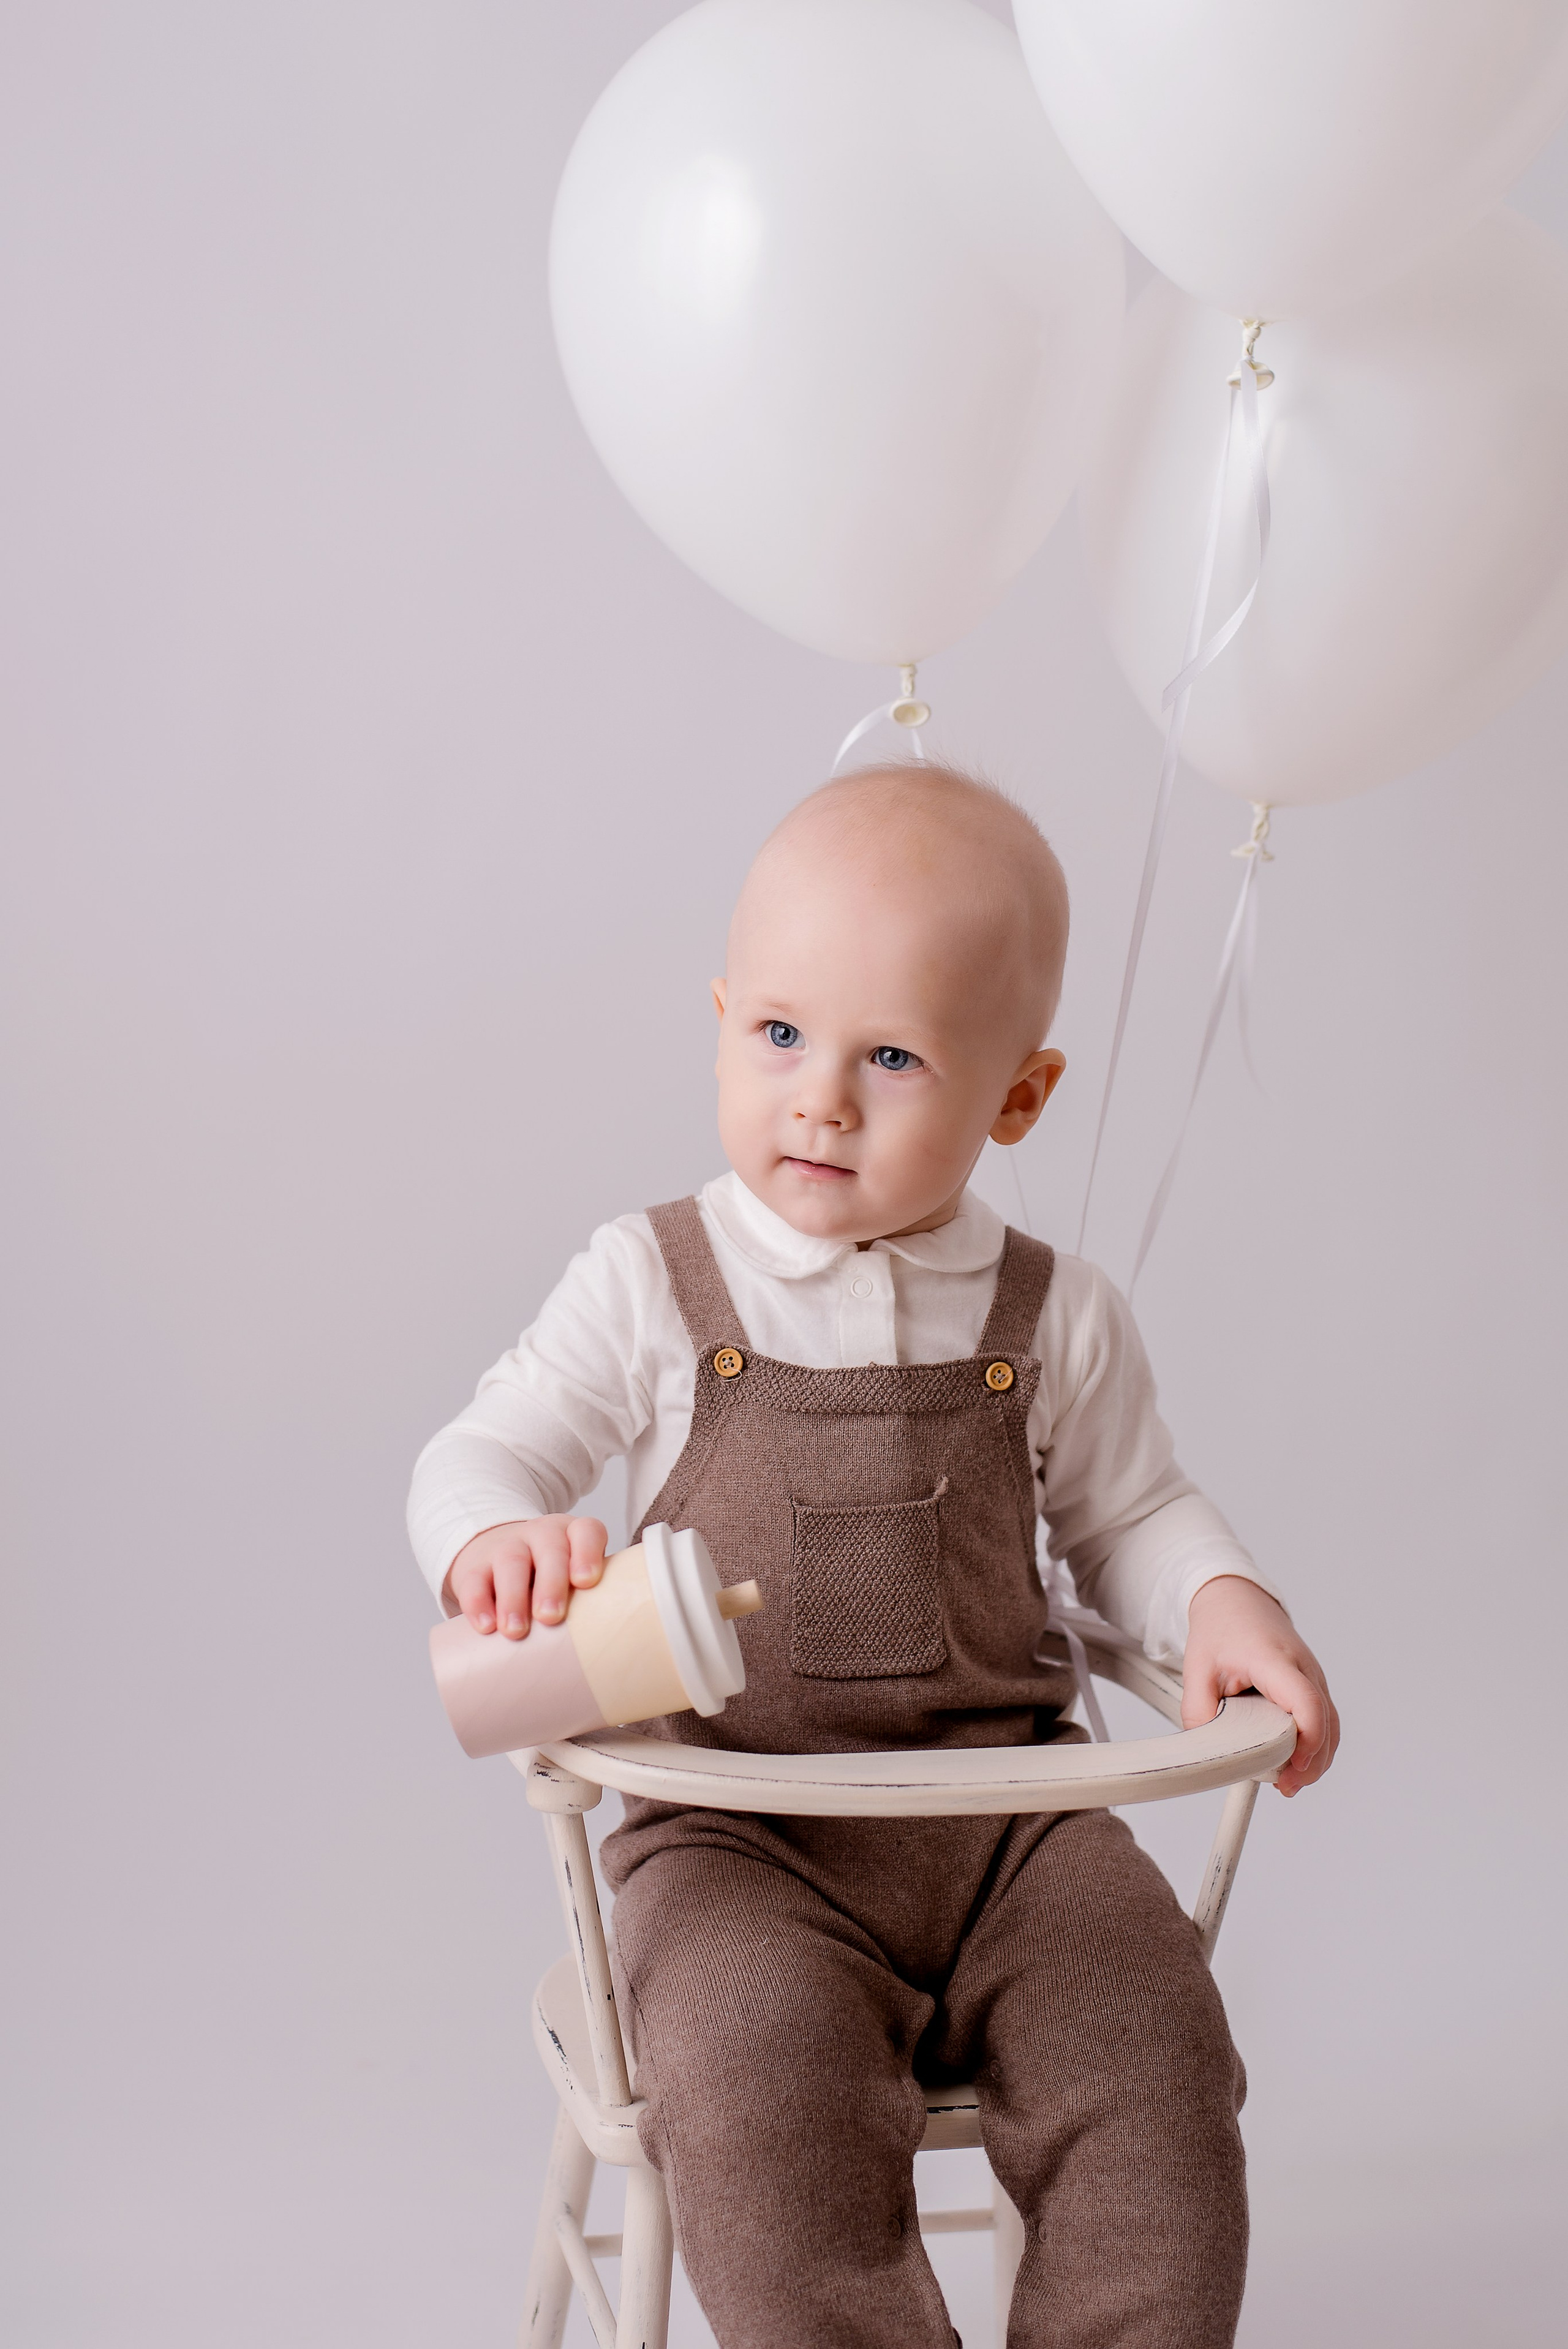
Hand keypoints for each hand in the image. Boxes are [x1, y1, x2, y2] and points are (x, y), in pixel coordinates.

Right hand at [443, 1516, 608, 1638]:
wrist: (496, 1555)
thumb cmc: (550, 1579)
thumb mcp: (571, 1579)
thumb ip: (590, 1603)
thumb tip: (609, 1656)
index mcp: (572, 1536)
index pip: (586, 1531)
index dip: (587, 1553)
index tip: (585, 1581)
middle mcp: (541, 1536)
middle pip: (549, 1550)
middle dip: (551, 1584)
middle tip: (551, 1617)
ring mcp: (506, 1547)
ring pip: (510, 1563)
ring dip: (513, 1598)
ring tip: (516, 1631)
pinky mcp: (476, 1567)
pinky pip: (474, 1581)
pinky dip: (478, 1604)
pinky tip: (485, 1627)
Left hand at [1182, 1575, 1338, 1797]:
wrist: (1234, 1600)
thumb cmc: (1220, 1629)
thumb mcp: (1196, 1668)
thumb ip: (1198, 1712)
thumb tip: (1210, 1751)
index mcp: (1274, 1660)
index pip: (1306, 1701)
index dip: (1308, 1738)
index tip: (1293, 1765)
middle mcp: (1303, 1668)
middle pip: (1326, 1722)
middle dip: (1311, 1761)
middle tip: (1283, 1786)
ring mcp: (1313, 1677)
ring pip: (1331, 1725)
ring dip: (1316, 1758)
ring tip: (1287, 1783)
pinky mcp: (1313, 1686)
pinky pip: (1325, 1721)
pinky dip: (1316, 1746)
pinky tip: (1294, 1765)